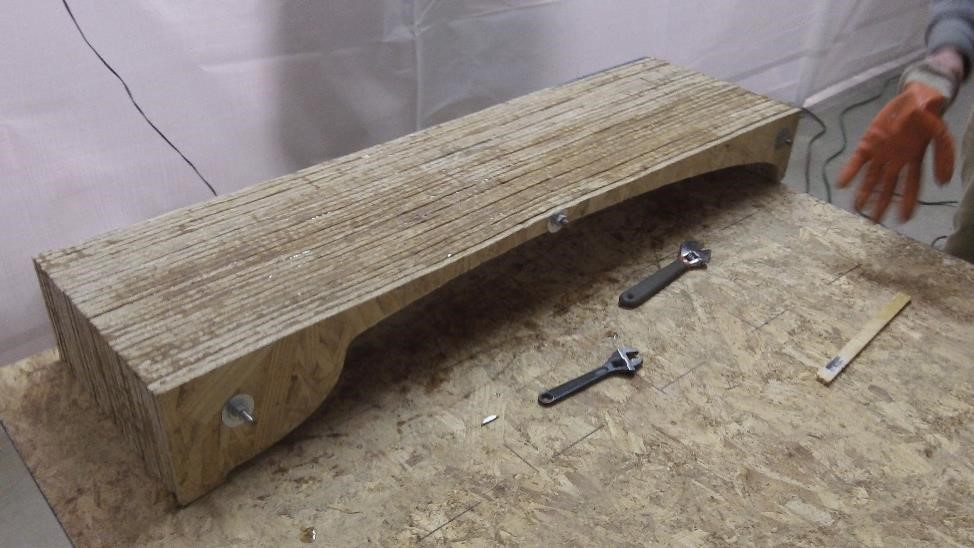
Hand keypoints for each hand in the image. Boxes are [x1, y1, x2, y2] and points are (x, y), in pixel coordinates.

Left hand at [836, 82, 954, 221]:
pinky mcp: (868, 143)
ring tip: (857, 207)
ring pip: (871, 178)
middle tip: (874, 221)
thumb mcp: (940, 130)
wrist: (914, 97)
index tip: (903, 219)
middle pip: (888, 187)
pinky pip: (857, 161)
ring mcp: (880, 153)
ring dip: (864, 193)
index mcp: (914, 159)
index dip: (908, 203)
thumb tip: (943, 181)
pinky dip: (850, 172)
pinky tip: (842, 183)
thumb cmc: (928, 114)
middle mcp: (896, 161)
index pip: (911, 186)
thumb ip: (944, 153)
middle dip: (882, 204)